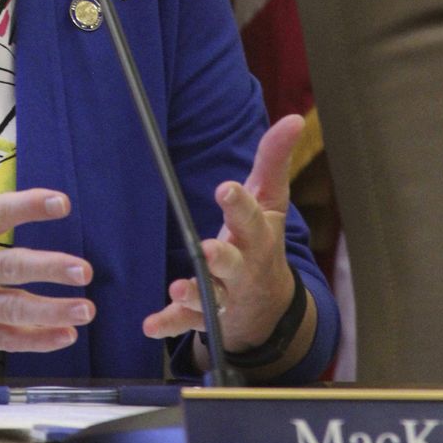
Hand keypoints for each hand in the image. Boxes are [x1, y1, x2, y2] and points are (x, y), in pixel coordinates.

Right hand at [0, 115, 94, 350]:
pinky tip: (65, 334)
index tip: (61, 202)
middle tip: (84, 269)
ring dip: (50, 310)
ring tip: (86, 306)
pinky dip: (35, 340)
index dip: (27, 207)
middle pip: (7, 266)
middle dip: (48, 268)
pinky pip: (1, 339)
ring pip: (9, 309)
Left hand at [142, 114, 303, 351]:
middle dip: (221, 257)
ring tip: (178, 286)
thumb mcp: (270, 198)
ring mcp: (225, 295)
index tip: (225, 188)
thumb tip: (292, 118)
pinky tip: (150, 324)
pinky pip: (187, 322)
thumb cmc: (262, 238)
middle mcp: (243, 268)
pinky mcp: (204, 317)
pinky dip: (169, 324)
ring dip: (195, 293)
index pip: (251, 218)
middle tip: (208, 249)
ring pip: (211, 297)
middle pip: (233, 263)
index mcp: (258, 236)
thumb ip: (273, 159)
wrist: (269, 305)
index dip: (239, 204)